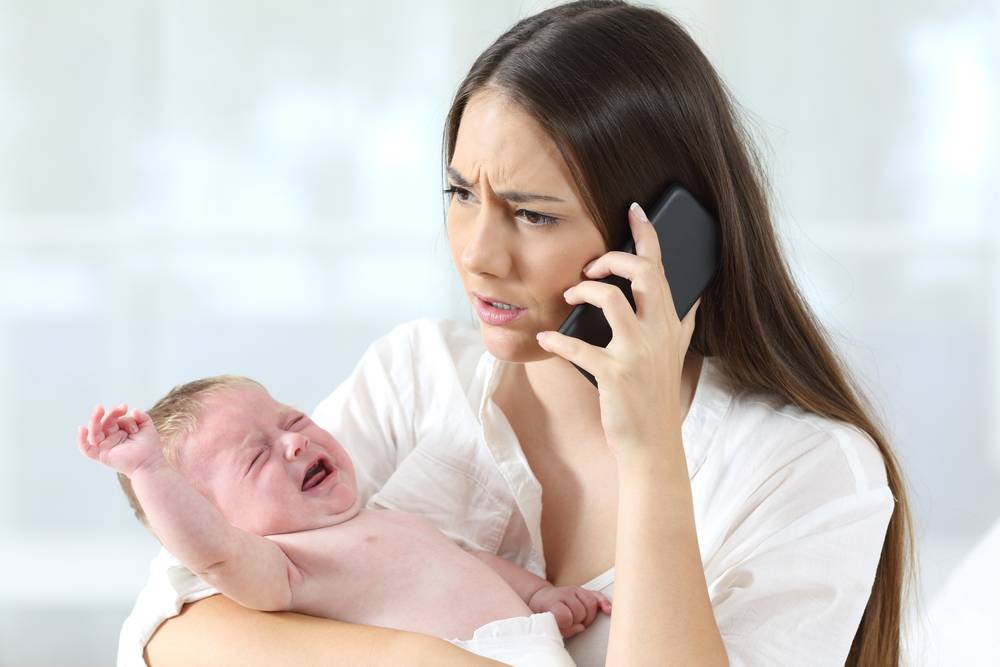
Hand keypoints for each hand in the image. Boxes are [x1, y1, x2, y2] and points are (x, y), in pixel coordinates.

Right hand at [77, 403, 164, 476]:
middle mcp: (110, 437)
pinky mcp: (101, 455)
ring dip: (94, 420)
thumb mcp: (147, 427)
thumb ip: (142, 416)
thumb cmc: (149, 447)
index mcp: (119, 430)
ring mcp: (105, 446)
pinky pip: (87, 449)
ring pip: (94, 432)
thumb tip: (134, 410)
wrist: (150, 463)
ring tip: (99, 410)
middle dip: (109, 414)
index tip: (125, 407)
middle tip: (119, 408)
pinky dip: (81, 439)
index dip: (116, 411)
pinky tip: (81, 428)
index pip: (113, 418)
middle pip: (103, 423)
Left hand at [528, 585, 611, 638]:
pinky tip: (608, 610)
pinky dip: (604, 603)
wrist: (542, 598)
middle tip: (572, 625)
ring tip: (581, 622)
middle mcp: (564, 594)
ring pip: (591, 604)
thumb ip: (561, 629)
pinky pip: (597, 595)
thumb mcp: (546, 623)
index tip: (564, 628)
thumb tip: (581, 628)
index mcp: (552, 602)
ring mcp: (574, 590)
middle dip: (578, 622)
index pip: (564, 616)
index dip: (566, 626)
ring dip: (589, 617)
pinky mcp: (583, 590)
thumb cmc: (544, 613)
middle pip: (580, 611)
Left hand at [536, 202, 699, 459]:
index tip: (634, 209)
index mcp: (671, 324)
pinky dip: (557, 339)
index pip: (663, 269)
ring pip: (611, 299)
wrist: (652, 444)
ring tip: (569, 296)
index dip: (647, 235)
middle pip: (644, 274)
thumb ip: (685, 326)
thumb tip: (694, 301)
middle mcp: (658, 333)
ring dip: (584, 291)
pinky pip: (579, 346)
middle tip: (591, 266)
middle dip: (614, 258)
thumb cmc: (656, 398)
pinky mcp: (614, 374)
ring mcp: (637, 354)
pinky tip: (546, 338)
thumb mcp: (678, 357)